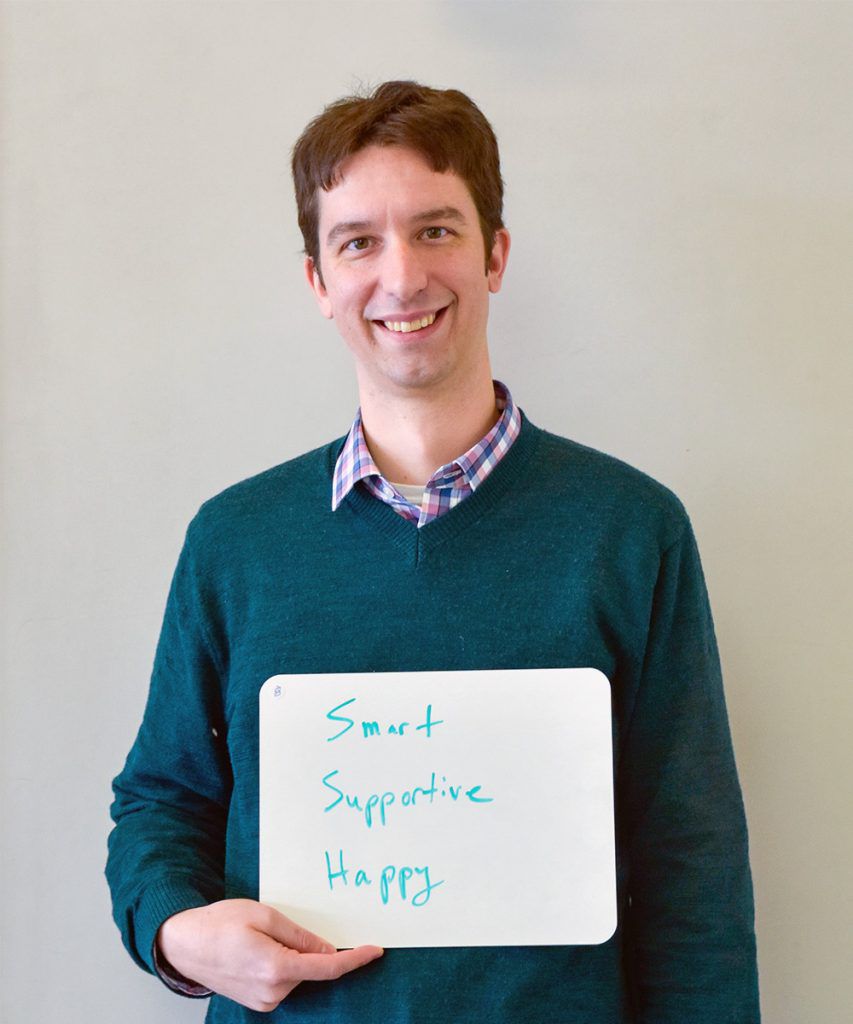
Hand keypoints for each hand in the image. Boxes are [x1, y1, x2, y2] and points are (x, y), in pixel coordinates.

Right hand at [156, 898, 383, 1011]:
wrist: (184, 944)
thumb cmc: (220, 923)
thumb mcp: (264, 915)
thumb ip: (300, 936)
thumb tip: (327, 950)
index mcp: (276, 968)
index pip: (327, 967)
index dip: (354, 959)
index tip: (375, 950)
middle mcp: (272, 992)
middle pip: (310, 968)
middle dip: (306, 946)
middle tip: (274, 927)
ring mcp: (263, 1001)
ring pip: (296, 974)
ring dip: (290, 955)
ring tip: (257, 937)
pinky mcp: (257, 1002)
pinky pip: (282, 981)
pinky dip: (281, 964)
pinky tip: (256, 950)